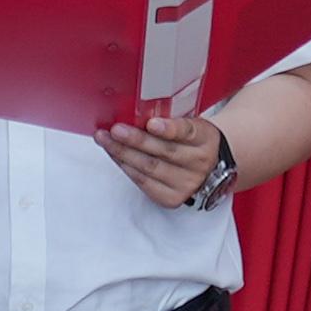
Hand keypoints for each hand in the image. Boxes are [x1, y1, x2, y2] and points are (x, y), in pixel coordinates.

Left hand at [98, 105, 231, 209]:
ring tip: (105, 140)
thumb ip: (168, 120)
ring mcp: (187, 183)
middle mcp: (200, 163)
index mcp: (205, 138)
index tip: (151, 124)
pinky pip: (144, 183)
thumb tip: (131, 112)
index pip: (188, 132)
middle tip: (116, 130)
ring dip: (123, 153)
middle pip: (165, 152)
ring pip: (150, 168)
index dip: (169, 129)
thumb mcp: (187, 124)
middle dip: (136, 140)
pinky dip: (126, 167)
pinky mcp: (172, 198)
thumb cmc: (188, 140)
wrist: (204, 167)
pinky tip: (115, 155)